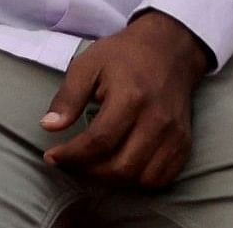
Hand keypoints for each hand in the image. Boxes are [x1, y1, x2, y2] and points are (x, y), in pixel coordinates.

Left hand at [40, 10, 206, 187]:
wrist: (168, 51)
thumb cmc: (123, 56)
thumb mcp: (87, 65)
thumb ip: (68, 97)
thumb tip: (48, 126)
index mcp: (130, 99)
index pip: (99, 142)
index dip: (72, 156)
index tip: (52, 156)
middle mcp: (156, 122)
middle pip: (122, 167)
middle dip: (88, 172)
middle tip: (68, 164)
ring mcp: (174, 136)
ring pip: (142, 179)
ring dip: (111, 181)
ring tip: (90, 167)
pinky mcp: (184, 144)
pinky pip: (163, 178)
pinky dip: (138, 182)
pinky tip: (118, 169)